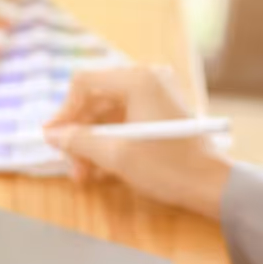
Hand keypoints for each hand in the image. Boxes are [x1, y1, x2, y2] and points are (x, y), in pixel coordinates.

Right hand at [43, 65, 232, 220]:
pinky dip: (108, 141)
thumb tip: (50, 134)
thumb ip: (79, 141)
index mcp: (137, 80)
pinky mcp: (159, 111)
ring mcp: (155, 93)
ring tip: (84, 174)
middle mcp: (146, 78)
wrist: (212, 185)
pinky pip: (122, 120)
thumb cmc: (168, 168)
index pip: (84, 83)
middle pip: (94, 99)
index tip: (52, 140)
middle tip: (71, 166)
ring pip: (106, 113)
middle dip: (78, 133)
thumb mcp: (116, 156)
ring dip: (91, 142)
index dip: (63, 112)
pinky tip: (100, 167)